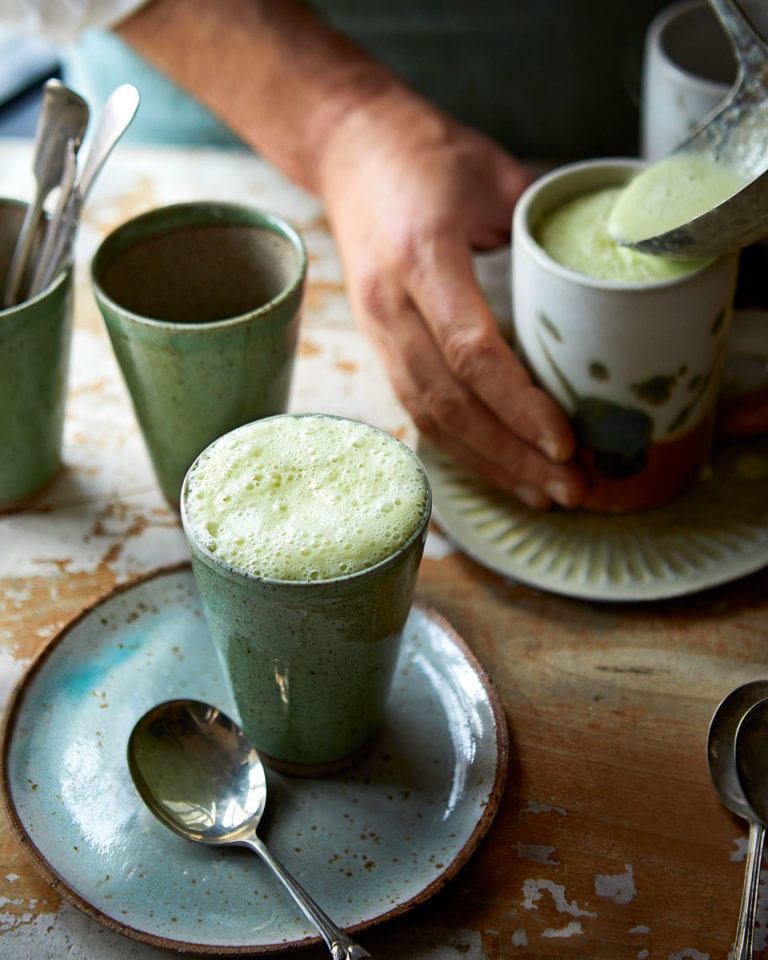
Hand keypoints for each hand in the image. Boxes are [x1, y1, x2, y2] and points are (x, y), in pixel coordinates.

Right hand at [318, 90, 587, 508]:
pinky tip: (498, 465)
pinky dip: (461, 445)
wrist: (348, 150)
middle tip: (568, 488)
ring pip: (428, 418)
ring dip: (487, 462)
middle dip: (510, 454)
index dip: (518, 405)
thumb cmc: (423, 154)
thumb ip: (545, 226)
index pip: (471, 352)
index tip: (565, 441)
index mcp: (421, 258)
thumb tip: (611, 266)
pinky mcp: (378, 345)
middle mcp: (390, 306)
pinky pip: (418, 408)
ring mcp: (377, 330)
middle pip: (449, 403)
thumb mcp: (492, 173)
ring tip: (541, 492)